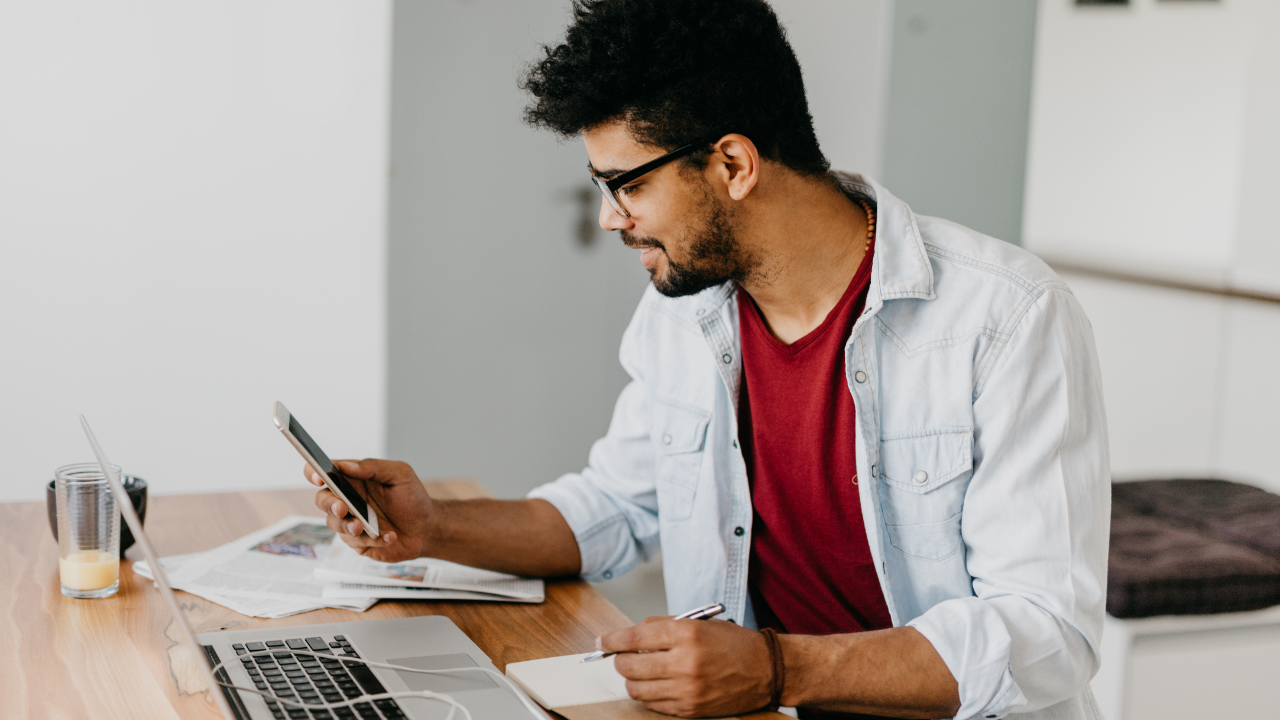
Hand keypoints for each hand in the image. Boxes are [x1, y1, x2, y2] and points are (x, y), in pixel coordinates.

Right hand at [307, 458, 434, 562]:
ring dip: (348, 525)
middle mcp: (348, 500)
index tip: (319, 477)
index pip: (324, 473)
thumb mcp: (399, 474)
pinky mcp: (358, 542)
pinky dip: (373, 539)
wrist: (428, 528)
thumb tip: (346, 466)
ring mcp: (351, 522)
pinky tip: (390, 536)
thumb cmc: (413, 498)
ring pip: (334, 523)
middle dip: (329, 504)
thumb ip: (373, 467)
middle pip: (322, 500)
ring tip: (363, 527)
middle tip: (343, 508)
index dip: (314, 473)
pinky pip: (355, 542)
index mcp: (353, 480)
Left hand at [601, 617, 773, 716]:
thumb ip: (662, 626)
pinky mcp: (690, 709)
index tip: (602, 642)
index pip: (634, 638)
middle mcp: (685, 662)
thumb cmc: (734, 643)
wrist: (766, 669)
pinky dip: (649, 695)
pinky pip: (653, 705)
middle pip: (629, 666)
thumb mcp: (699, 622)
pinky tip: (657, 685)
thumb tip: (629, 635)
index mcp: (687, 634)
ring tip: (641, 672)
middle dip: (620, 661)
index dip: (612, 640)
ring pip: (637, 689)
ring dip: (632, 680)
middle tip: (622, 658)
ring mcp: (687, 689)